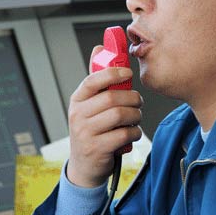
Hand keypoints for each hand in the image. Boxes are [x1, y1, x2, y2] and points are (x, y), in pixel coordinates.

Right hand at [66, 45, 142, 187]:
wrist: (84, 166)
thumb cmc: (92, 131)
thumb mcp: (89, 106)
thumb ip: (97, 81)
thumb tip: (99, 48)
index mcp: (77, 100)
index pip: (93, 80)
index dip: (113, 74)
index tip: (128, 73)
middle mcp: (78, 115)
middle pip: (112, 98)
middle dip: (132, 98)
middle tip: (138, 102)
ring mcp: (86, 133)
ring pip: (120, 115)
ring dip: (135, 115)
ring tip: (135, 118)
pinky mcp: (97, 148)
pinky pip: (125, 133)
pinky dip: (135, 132)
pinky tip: (132, 133)